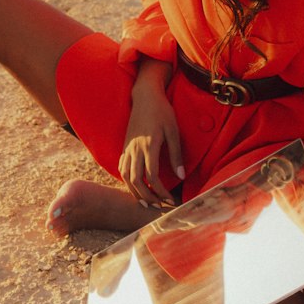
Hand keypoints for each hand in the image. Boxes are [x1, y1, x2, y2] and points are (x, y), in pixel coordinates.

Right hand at [118, 75, 184, 208]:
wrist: (145, 96)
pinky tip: (134, 185)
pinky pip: (122, 166)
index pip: (152, 176)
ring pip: (126, 175)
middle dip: (147, 196)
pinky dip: (127, 179)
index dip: (160, 192)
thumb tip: (181, 176)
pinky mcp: (125, 145)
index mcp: (149, 145)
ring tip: (145, 202)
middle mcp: (135, 148)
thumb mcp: (173, 131)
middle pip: (136, 180)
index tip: (170, 200)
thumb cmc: (162, 112)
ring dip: (134, 191)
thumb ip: (176, 154)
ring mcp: (128, 147)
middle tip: (157, 207)